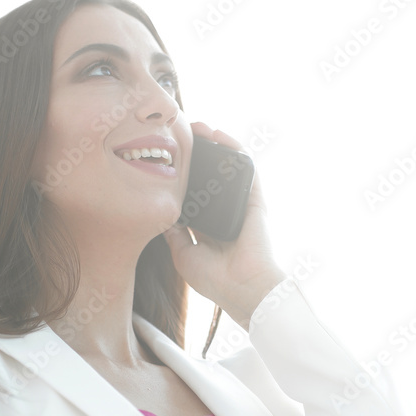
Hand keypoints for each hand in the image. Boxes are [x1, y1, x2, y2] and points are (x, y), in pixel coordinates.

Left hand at [162, 122, 286, 328]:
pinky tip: (220, 134)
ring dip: (215, 146)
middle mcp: (224, 214)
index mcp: (208, 229)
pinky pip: (246, 169)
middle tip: (179, 137)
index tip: (167, 161)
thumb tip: (161, 216)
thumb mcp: (183, 255)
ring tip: (199, 127)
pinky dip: (234, 150)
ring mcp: (240, 205)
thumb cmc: (215, 279)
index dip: (182, 178)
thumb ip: (173, 234)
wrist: (244, 288)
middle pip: (210, 178)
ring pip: (228, 169)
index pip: (193, 196)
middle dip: (197, 157)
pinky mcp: (254, 200)